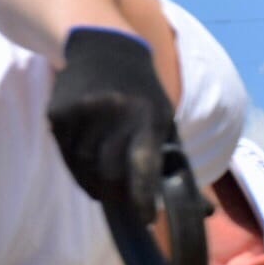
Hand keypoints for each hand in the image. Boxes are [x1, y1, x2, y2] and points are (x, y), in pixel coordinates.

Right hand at [47, 28, 174, 224]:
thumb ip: (177, 165)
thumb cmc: (142, 95)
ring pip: (84, 167)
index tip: (146, 218)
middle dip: (117, 196)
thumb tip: (205, 212)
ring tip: (106, 186)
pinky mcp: (58, 113)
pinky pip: (65, 154)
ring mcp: (82, 113)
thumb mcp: (166, 121)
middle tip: (125, 205)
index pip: (143, 165)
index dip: (143, 196)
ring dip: (96, 185)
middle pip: (109, 172)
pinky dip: (77, 169)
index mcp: (147, 118)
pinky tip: (88, 164)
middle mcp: (113, 114)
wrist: (102, 45)